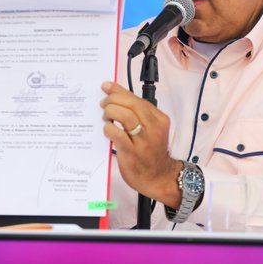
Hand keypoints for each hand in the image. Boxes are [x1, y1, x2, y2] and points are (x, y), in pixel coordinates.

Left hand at [100, 81, 181, 207]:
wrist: (159, 177)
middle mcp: (153, 127)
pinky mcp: (132, 153)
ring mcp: (143, 141)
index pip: (136, 98)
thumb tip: (117, 96)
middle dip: (113, 100)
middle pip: (131, 104)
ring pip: (125, 116)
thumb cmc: (151, 152)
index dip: (119, 90)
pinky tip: (107, 129)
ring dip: (111, 111)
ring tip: (106, 116)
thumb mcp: (151, 129)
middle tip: (104, 104)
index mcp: (158, 119)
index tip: (107, 86)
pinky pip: (118, 134)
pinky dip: (109, 128)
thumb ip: (137, 114)